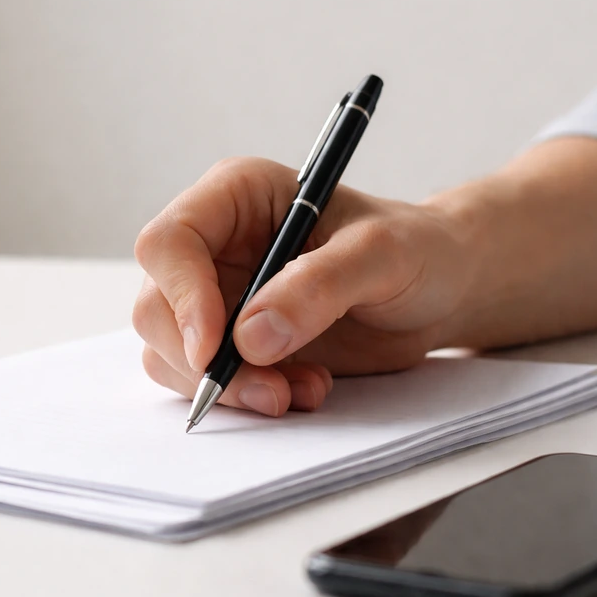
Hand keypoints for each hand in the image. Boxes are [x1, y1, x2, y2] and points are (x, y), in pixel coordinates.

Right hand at [132, 157, 470, 416]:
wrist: (439, 293)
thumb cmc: (417, 251)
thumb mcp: (383, 253)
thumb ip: (319, 285)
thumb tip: (250, 336)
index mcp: (235, 197)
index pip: (169, 243)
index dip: (181, 298)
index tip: (215, 349)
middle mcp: (212, 247)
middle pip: (157, 308)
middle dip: (206, 361)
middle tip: (271, 391)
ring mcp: (213, 298)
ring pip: (170, 353)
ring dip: (229, 387)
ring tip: (303, 389)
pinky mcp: (227, 344)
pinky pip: (200, 381)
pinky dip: (243, 399)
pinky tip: (300, 389)